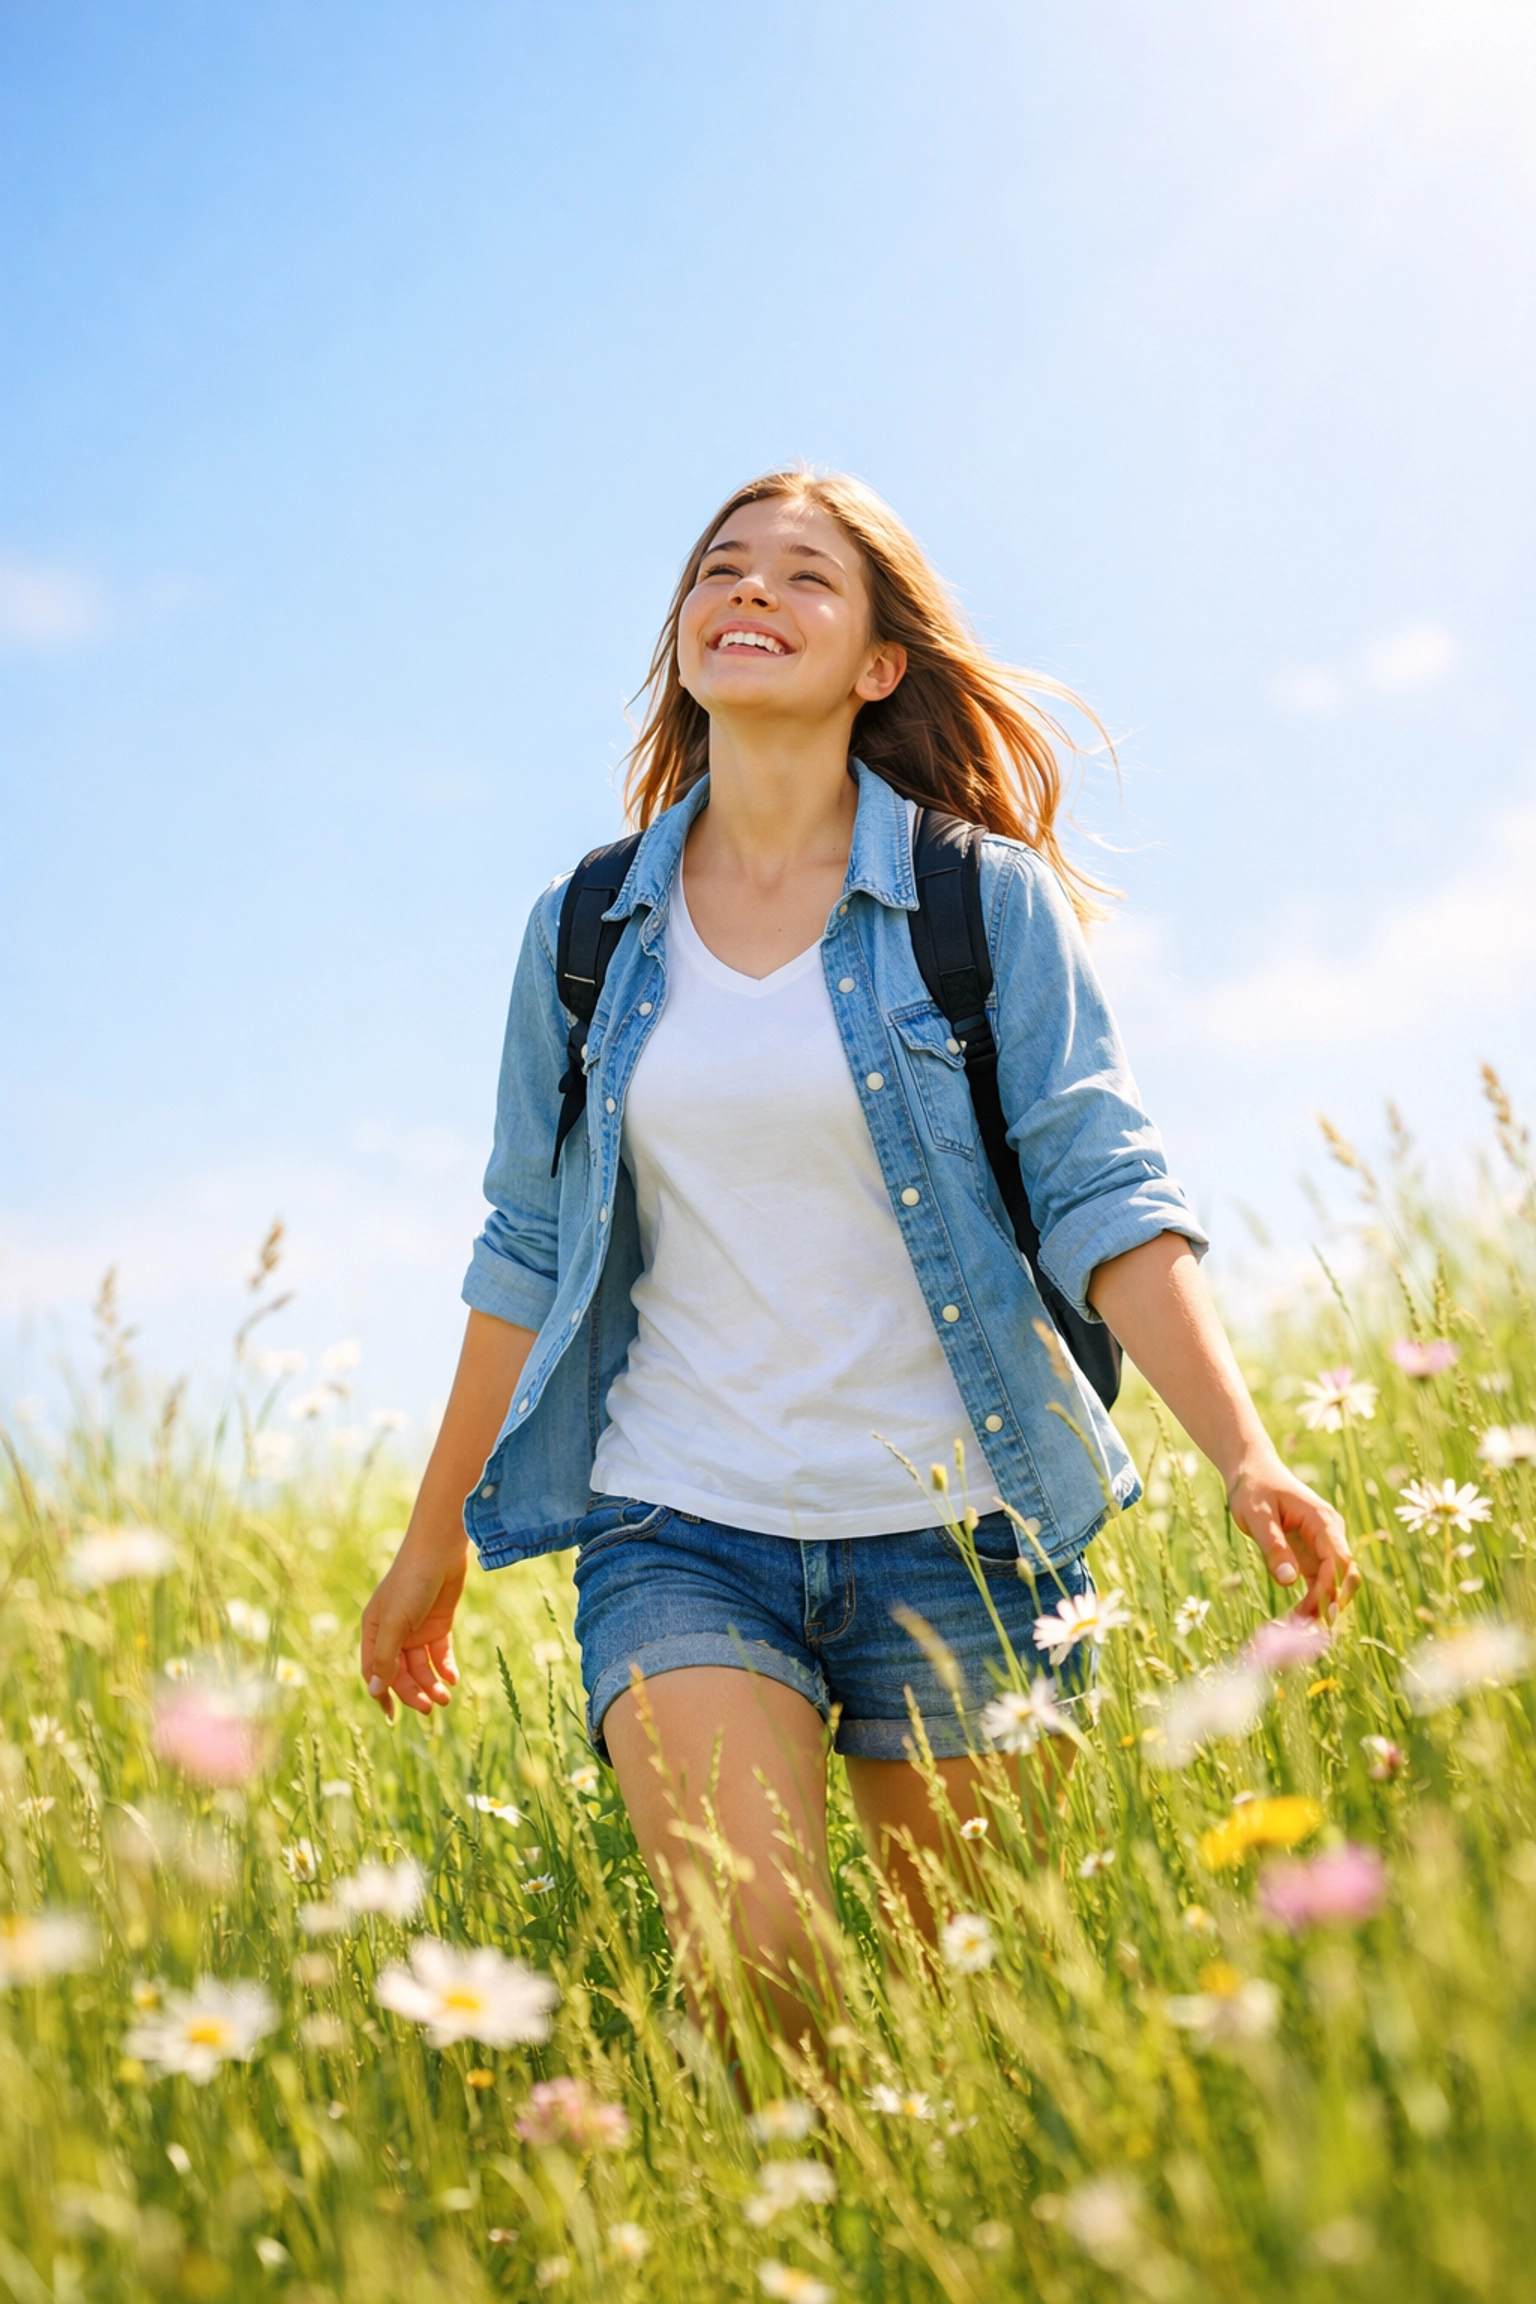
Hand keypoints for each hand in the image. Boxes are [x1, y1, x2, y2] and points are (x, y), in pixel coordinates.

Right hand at [360, 1534, 468, 1719]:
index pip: (375, 1671)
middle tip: (430, 1707)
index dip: (382, 1693)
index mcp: (374, 1631)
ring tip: (446, 1698)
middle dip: (414, 1692)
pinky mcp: (437, 1625)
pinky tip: (453, 1678)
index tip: (392, 1716)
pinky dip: (445, 1667)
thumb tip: (375, 1690)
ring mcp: (416, 1630)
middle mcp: (393, 1633)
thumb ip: (387, 1658)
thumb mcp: (396, 1623)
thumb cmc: (411, 1583)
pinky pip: (439, 1654)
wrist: (440, 1551)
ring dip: (432, 1683)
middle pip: (401, 1673)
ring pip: (421, 1667)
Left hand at [1226, 1454, 1359, 1619]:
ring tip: (1297, 1629)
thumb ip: (1272, 1546)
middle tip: (1307, 1630)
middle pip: (1344, 1575)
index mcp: (1323, 1520)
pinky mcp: (1311, 1556)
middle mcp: (1330, 1534)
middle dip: (1331, 1603)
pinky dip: (1312, 1601)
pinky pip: (1319, 1583)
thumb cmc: (1253, 1488)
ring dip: (1321, 1607)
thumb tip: (1289, 1582)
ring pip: (1334, 1583)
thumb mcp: (1256, 1515)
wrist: (1251, 1470)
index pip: (1338, 1559)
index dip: (1333, 1588)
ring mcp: (1322, 1546)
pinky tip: (1296, 1618)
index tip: (1320, 1614)